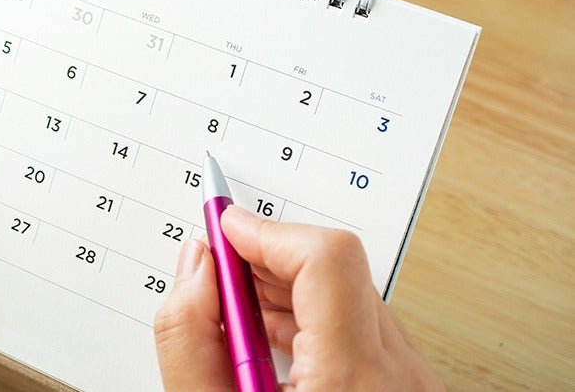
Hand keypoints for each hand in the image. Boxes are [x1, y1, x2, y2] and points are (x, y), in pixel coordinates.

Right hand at [154, 205, 444, 390]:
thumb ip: (190, 340)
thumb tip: (195, 269)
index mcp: (352, 384)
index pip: (325, 261)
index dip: (267, 232)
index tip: (225, 225)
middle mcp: (398, 378)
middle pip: (337, 270)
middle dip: (268, 256)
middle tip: (218, 263)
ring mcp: (410, 383)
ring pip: (349, 294)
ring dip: (287, 286)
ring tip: (235, 305)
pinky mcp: (406, 386)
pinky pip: (359, 324)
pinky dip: (310, 314)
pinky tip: (270, 334)